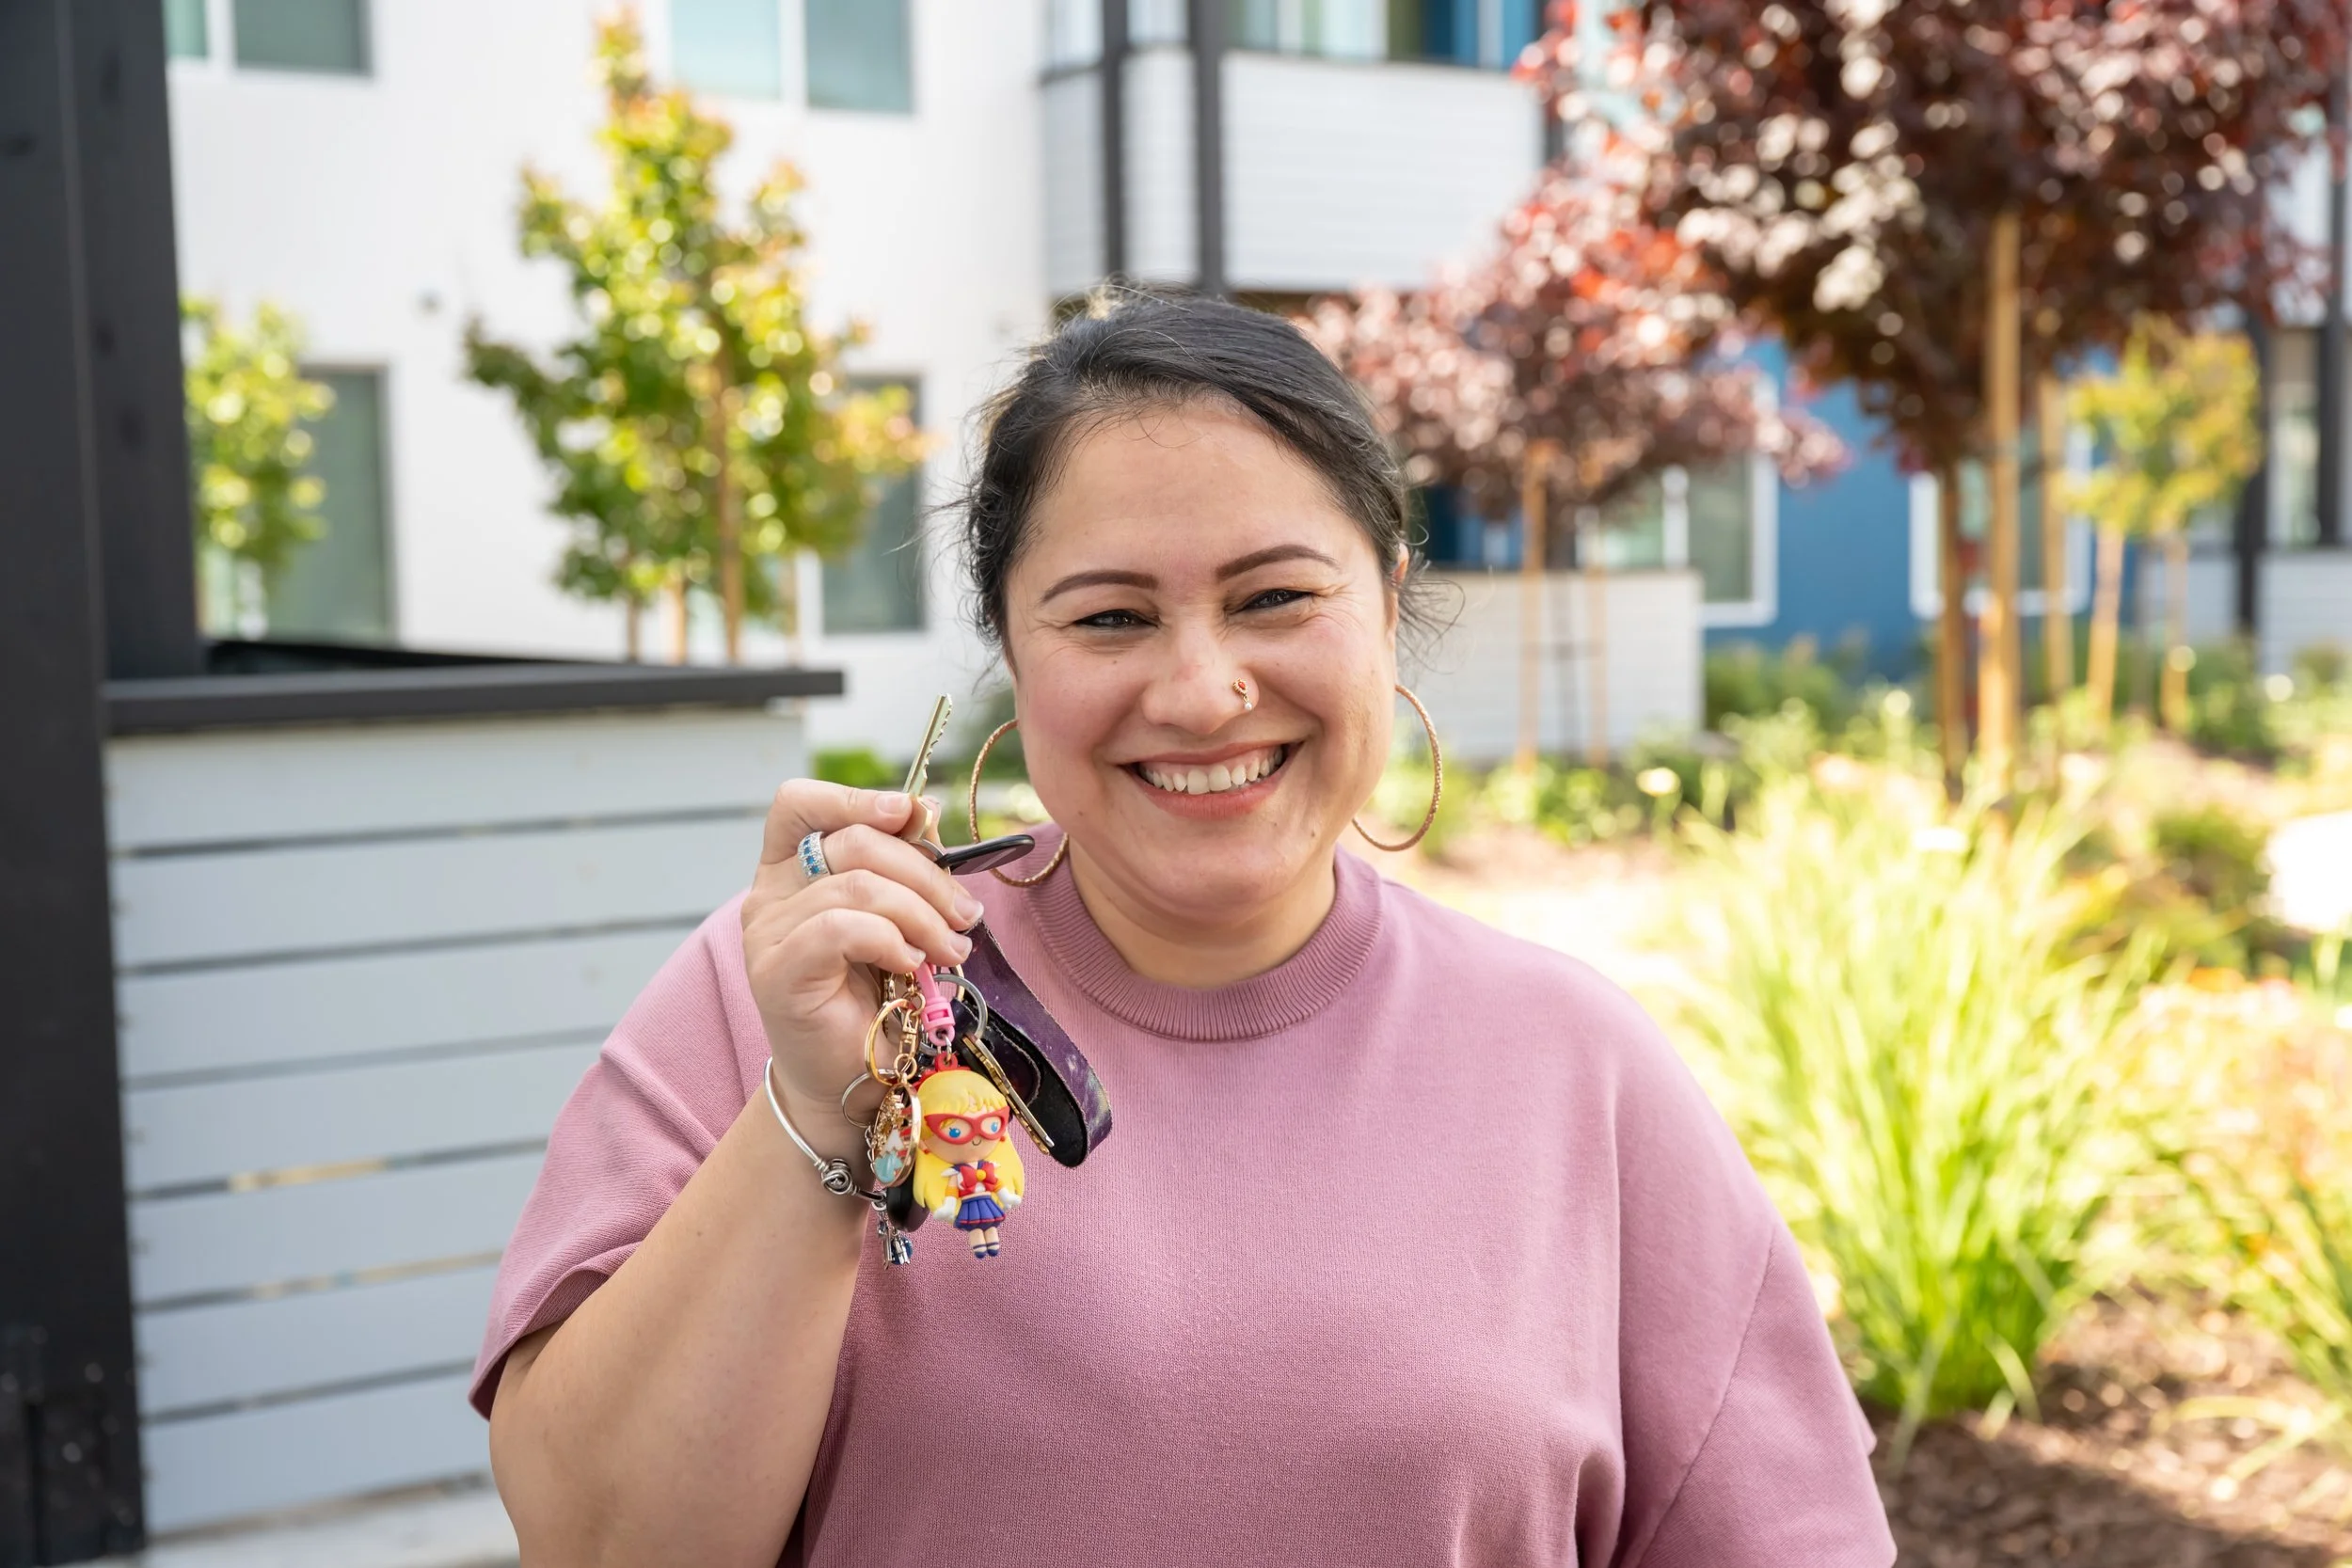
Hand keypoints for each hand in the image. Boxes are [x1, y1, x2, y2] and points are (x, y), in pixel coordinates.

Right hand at [740, 782, 982, 1159]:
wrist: (854, 1078)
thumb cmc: (877, 996)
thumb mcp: (896, 916)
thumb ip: (901, 866)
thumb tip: (925, 809)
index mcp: (789, 870)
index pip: (797, 803)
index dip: (854, 797)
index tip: (911, 813)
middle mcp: (769, 896)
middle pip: (849, 842)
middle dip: (925, 872)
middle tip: (966, 913)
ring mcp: (767, 934)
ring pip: (856, 886)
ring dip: (923, 915)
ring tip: (952, 950)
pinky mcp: (777, 973)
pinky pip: (841, 929)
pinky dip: (891, 940)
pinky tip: (912, 966)